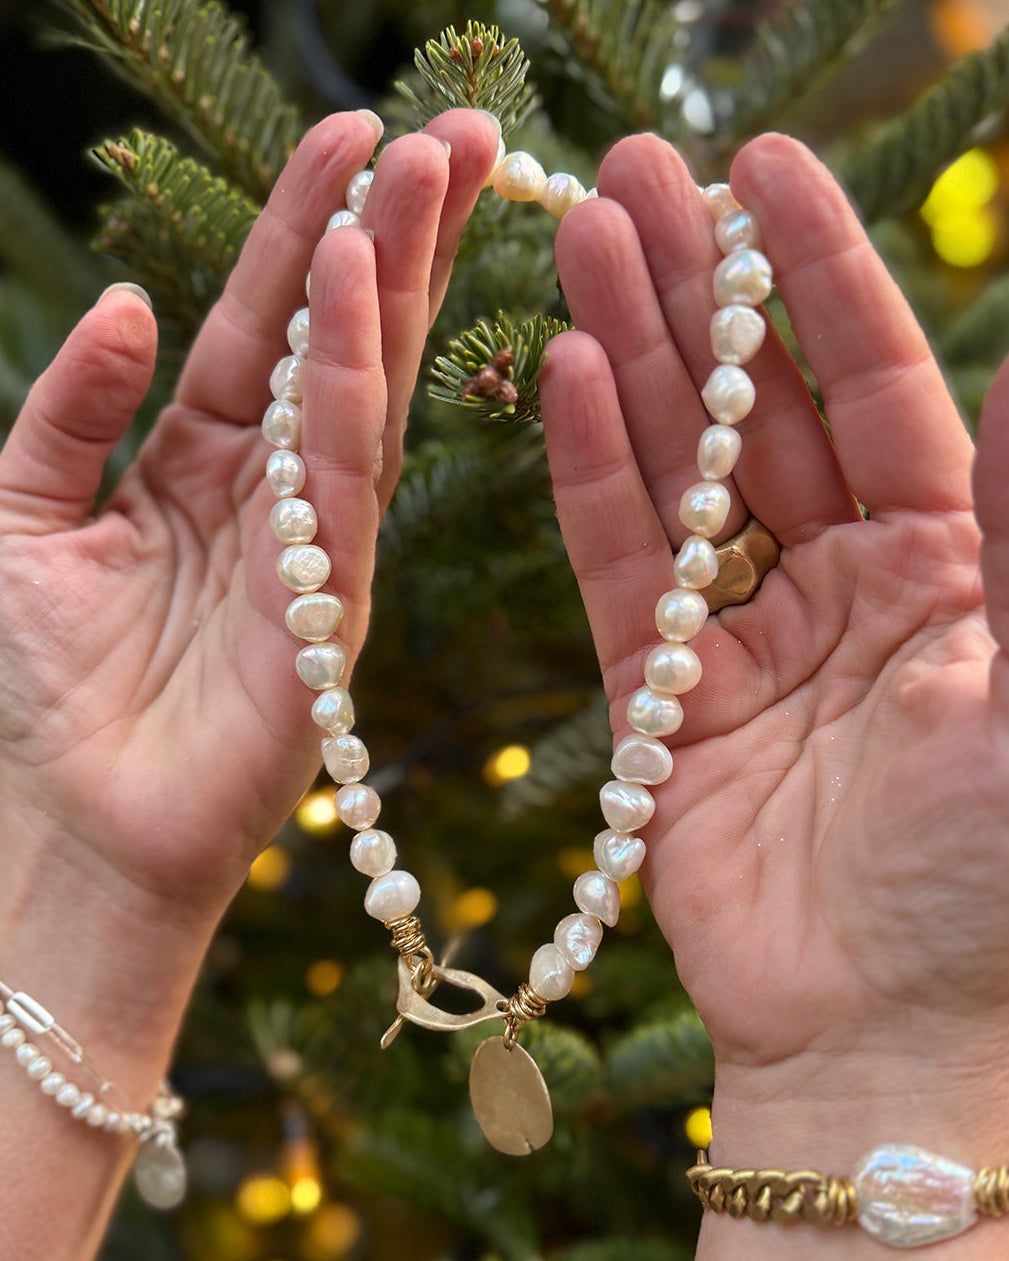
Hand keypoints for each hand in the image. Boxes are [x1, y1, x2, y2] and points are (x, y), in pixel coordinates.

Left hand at [0, 108, 498, 1258]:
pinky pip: (343, 475)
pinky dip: (350, 382)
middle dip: (396, 232)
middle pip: (342, 341)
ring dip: (395, 280)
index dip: (307, 227)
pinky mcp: (333, 606)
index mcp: (199, 464)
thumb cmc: (38, 689)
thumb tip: (131, 306)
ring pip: (364, 390)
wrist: (69, 826)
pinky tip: (360, 293)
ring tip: (430, 173)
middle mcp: (271, 492)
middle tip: (459, 133)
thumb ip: (69, 411)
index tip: (355, 132)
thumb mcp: (17, 516)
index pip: (263, 324)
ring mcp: (315, 546)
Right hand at [540, 132, 1008, 1257]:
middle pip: (764, 407)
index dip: (820, 274)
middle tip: (631, 176)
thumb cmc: (991, 879)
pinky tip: (568, 378)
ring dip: (633, 355)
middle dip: (701, 289)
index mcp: (951, 562)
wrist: (886, 1032)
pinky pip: (621, 568)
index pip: (881, 383)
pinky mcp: (662, 699)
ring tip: (579, 240)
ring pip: (682, 468)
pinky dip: (593, 478)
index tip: (761, 169)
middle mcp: (847, 579)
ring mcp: (746, 634)